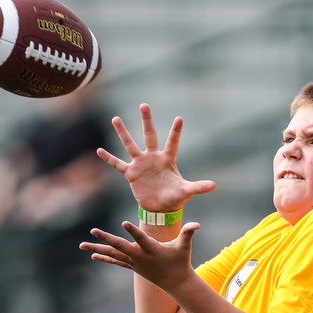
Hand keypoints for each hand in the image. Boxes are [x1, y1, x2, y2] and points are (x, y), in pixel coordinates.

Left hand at [80, 220, 200, 291]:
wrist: (176, 282)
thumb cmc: (180, 261)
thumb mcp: (184, 247)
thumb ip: (188, 234)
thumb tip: (197, 224)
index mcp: (152, 250)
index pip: (141, 239)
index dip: (133, 231)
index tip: (123, 222)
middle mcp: (140, 257)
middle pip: (120, 246)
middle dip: (106, 238)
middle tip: (93, 230)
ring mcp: (134, 263)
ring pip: (113, 254)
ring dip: (97, 248)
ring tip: (81, 244)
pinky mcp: (132, 266)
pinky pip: (115, 261)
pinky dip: (104, 257)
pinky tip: (92, 253)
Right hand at [98, 104, 214, 211]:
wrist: (161, 208)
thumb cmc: (175, 197)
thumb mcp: (187, 191)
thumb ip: (198, 187)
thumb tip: (214, 186)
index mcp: (168, 159)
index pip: (173, 142)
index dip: (176, 131)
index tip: (180, 118)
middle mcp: (153, 157)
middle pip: (149, 135)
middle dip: (146, 120)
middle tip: (144, 105)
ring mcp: (141, 164)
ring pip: (130, 144)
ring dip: (123, 132)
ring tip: (115, 118)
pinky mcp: (131, 174)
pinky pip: (117, 164)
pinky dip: (108, 158)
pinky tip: (98, 150)